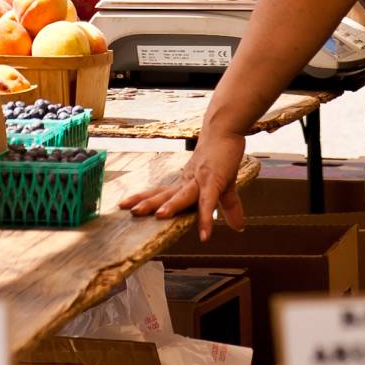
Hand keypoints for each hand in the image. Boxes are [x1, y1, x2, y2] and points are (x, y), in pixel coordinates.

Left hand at [118, 132, 246, 238]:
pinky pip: (208, 201)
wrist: (226, 129)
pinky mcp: (215, 180)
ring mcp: (200, 180)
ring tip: (159, 217)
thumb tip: (239, 227)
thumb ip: (229, 207)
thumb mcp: (225, 186)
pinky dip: (206, 218)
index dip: (144, 198)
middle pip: (164, 194)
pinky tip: (205, 234)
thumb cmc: (222, 155)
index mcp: (186, 183)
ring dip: (171, 206)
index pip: (161, 192)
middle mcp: (189, 182)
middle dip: (146, 202)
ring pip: (182, 195)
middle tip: (127, 209)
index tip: (125, 205)